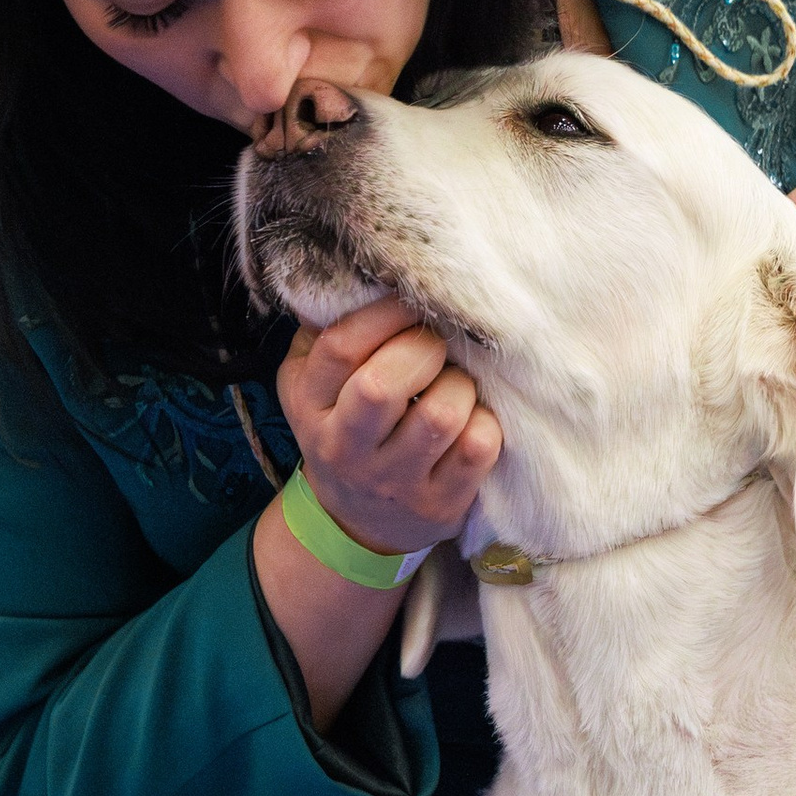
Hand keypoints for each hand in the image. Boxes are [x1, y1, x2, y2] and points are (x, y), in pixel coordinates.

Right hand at [275, 294, 501, 555]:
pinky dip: (485, 421)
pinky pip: (478, 448)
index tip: (412, 298)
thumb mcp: (313, 385)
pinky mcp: (440, 504)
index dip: (384, 313)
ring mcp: (394, 481)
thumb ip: (323, 330)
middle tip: (436, 344)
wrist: (357, 523)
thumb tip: (353, 272)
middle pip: (384, 385)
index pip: (340, 348)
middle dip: (423, 348)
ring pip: (440, 416)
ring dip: (459, 386)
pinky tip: (472, 418)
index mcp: (310, 405)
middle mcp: (345, 447)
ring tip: (455, 383)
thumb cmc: (344, 428)